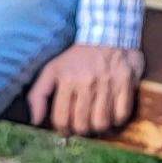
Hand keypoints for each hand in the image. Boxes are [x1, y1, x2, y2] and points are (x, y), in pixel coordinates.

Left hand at [27, 44, 142, 136]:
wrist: (107, 33)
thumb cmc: (77, 56)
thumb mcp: (52, 69)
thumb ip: (38, 94)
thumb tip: (35, 121)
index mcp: (67, 79)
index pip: (62, 119)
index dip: (63, 130)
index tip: (67, 128)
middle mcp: (87, 82)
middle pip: (83, 124)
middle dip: (81, 130)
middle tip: (83, 125)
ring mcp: (108, 83)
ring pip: (102, 122)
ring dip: (99, 127)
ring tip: (97, 120)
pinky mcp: (126, 82)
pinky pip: (122, 114)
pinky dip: (117, 119)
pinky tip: (112, 114)